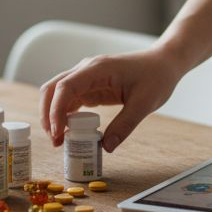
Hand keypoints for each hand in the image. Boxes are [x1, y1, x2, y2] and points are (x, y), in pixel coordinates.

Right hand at [39, 47, 182, 152]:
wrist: (164, 63)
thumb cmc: (156, 78)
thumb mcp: (144, 104)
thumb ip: (124, 125)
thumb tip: (105, 148)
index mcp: (98, 69)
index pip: (66, 86)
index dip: (56, 110)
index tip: (57, 133)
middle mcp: (87, 70)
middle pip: (53, 88)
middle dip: (48, 114)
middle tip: (55, 141)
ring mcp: (87, 77)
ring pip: (58, 94)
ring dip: (54, 116)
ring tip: (60, 141)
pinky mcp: (91, 86)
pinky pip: (70, 99)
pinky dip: (65, 115)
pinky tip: (69, 131)